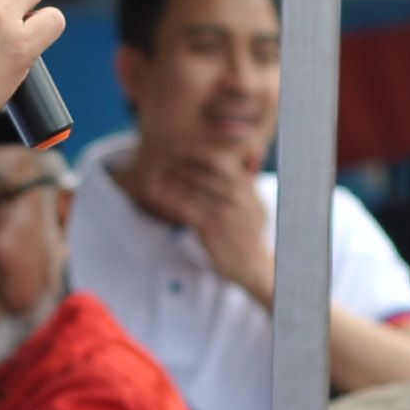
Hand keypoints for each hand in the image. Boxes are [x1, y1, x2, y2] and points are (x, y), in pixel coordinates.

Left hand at [134, 153, 274, 305]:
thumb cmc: (249, 232)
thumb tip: (249, 158)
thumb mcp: (255, 203)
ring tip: (154, 170)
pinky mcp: (211, 228)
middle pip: (203, 169)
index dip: (197, 149)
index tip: (179, 145)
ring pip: (192, 186)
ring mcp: (224, 211)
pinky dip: (169, 199)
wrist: (253, 264)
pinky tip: (156, 195)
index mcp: (245, 185)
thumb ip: (247, 180)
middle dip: (180, 160)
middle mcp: (236, 195)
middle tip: (161, 154)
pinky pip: (185, 208)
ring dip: (171, 177)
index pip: (219, 158)